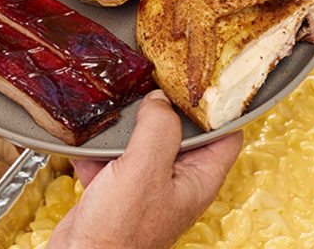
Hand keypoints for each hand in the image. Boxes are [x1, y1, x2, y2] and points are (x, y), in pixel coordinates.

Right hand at [48, 90, 242, 248]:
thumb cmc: (119, 233)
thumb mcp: (145, 170)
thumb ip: (158, 129)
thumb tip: (160, 99)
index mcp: (197, 179)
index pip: (226, 135)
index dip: (219, 106)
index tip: (203, 80)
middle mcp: (175, 182)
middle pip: (181, 133)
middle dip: (164, 108)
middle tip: (154, 80)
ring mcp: (145, 187)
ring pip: (143, 143)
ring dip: (127, 127)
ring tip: (117, 105)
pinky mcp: (116, 191)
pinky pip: (112, 159)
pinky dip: (99, 148)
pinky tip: (88, 139)